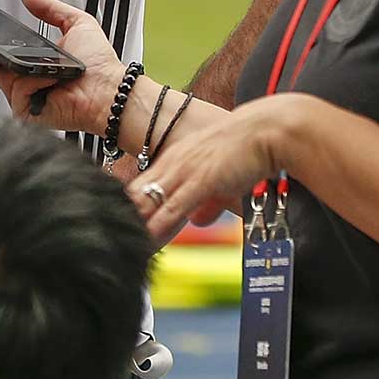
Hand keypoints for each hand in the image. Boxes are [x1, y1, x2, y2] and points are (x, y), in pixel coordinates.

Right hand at [0, 0, 126, 136]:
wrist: (110, 91)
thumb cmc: (100, 63)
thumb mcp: (75, 22)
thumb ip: (48, 6)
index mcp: (30, 60)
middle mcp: (21, 78)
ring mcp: (21, 95)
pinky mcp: (24, 109)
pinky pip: (13, 86)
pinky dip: (21, 75)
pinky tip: (39, 75)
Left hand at [127, 94, 306, 244]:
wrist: (267, 130)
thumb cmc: (247, 149)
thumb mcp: (221, 178)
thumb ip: (207, 201)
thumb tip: (199, 221)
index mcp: (175, 159)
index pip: (141, 187)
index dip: (127, 209)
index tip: (115, 227)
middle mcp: (173, 164)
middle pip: (138, 196)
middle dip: (124, 220)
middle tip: (112, 240)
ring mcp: (184, 172)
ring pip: (150, 204)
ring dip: (135, 228)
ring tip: (122, 248)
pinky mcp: (200, 181)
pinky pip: (172, 209)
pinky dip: (157, 227)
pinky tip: (146, 242)